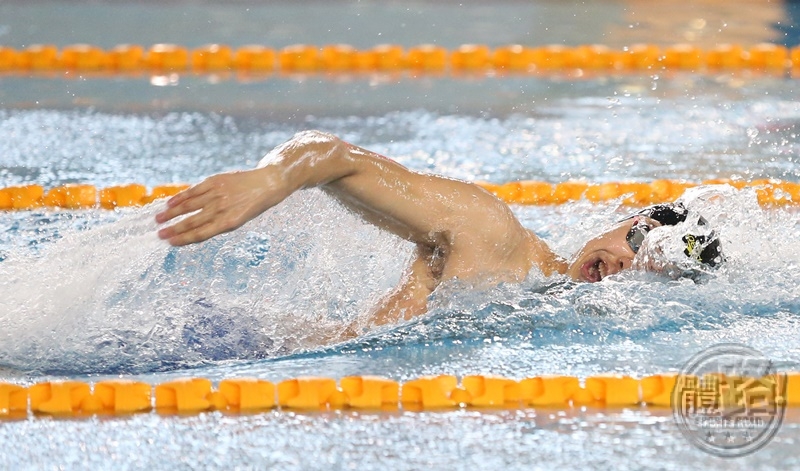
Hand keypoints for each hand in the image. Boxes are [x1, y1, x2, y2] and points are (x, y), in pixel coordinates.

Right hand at [155, 168, 288, 245]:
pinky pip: (194, 190)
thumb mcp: (239, 219)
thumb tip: (192, 230)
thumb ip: (217, 224)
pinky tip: (170, 203)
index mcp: (229, 222)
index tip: (170, 243)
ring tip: (158, 219)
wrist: (268, 183)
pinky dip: (181, 197)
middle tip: (159, 234)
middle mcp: (222, 208)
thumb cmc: (252, 206)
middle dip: (174, 229)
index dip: (184, 239)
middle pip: (192, 221)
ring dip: (172, 213)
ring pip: (189, 205)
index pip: (201, 234)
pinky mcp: (215, 181)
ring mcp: (217, 194)